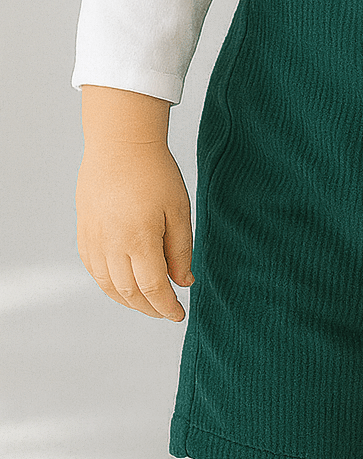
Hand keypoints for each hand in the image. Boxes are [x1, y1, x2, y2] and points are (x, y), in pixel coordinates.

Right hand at [76, 139, 194, 321]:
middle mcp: (112, 245)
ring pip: (108, 286)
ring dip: (128, 301)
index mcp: (140, 239)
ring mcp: (94, 240)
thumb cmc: (155, 173)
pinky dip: (109, 285)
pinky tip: (123, 285)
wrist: (120, 144)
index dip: (167, 307)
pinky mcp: (83, 233)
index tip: (180, 314)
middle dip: (150, 308)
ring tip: (147, 303)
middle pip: (129, 292)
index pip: (153, 288)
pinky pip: (94, 270)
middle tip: (166, 311)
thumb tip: (183, 282)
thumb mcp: (179, 209)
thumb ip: (181, 250)